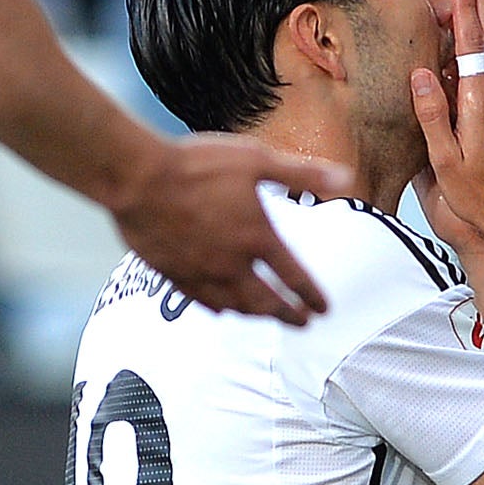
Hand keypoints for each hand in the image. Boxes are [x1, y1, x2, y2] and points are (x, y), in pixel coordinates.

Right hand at [110, 135, 351, 323]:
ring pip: (236, 306)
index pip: (294, 276)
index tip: (323, 309)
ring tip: (268, 318)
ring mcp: (202, 273)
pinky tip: (223, 309)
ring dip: (257, 315)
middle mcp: (232, 263)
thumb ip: (301, 174)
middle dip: (289, 315)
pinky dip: (220, 309)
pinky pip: (203, 301)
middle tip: (303, 324)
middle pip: (268, 302)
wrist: (139, 179)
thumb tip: (345, 179)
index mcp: (257, 237)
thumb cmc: (196, 165)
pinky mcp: (174, 274)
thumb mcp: (256, 160)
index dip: (312, 295)